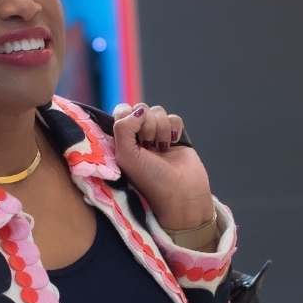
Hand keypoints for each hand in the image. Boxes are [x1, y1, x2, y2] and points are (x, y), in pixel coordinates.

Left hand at [111, 103, 212, 228]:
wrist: (180, 193)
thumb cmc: (150, 179)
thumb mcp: (126, 156)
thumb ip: (123, 128)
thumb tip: (139, 111)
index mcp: (122, 140)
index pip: (122, 112)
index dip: (129, 118)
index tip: (135, 137)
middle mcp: (138, 135)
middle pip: (141, 108)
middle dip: (147, 126)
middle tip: (148, 146)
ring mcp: (158, 134)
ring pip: (159, 111)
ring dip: (161, 129)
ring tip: (162, 149)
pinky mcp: (175, 135)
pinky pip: (174, 118)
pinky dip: (174, 129)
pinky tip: (173, 144)